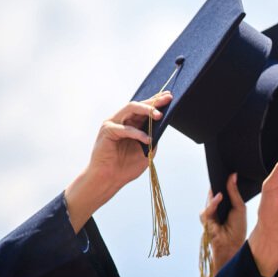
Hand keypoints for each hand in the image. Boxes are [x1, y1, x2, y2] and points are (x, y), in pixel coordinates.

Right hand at [65, 91, 172, 232]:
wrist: (109, 179)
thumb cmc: (126, 167)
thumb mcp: (147, 150)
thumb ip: (154, 137)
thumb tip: (164, 124)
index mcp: (131, 123)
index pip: (144, 108)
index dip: (156, 101)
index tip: (169, 97)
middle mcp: (121, 120)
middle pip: (138, 105)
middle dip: (154, 101)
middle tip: (167, 99)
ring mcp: (113, 124)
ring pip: (130, 109)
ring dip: (146, 110)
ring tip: (159, 115)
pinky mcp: (107, 131)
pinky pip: (125, 128)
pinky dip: (137, 133)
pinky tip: (147, 139)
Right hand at [199, 173, 246, 274]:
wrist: (233, 244)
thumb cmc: (238, 227)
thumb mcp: (239, 207)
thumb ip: (234, 192)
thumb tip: (233, 175)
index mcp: (225, 203)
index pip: (222, 189)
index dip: (223, 180)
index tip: (227, 168)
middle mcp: (216, 207)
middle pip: (214, 191)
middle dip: (217, 182)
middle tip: (222, 169)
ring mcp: (210, 213)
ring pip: (210, 198)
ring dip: (215, 191)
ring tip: (222, 180)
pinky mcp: (205, 220)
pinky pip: (207, 209)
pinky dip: (213, 203)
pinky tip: (219, 197)